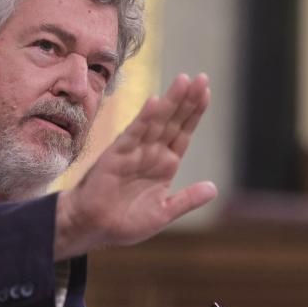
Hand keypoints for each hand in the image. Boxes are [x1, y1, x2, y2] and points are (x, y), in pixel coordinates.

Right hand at [54, 72, 216, 260]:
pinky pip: (133, 134)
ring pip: (156, 122)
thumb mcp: (163, 213)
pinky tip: (155, 102)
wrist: (93, 228)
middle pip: (173, 121)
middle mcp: (151, 153)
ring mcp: (134, 151)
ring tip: (184, 81)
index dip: (194, 114)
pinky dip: (144, 118)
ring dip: (170, 102)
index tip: (206, 92)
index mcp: (164, 165)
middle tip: (201, 78)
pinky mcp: (117, 155)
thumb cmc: (125, 222)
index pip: (183, 133)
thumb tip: (214, 188)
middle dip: (187, 100)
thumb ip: (187, 200)